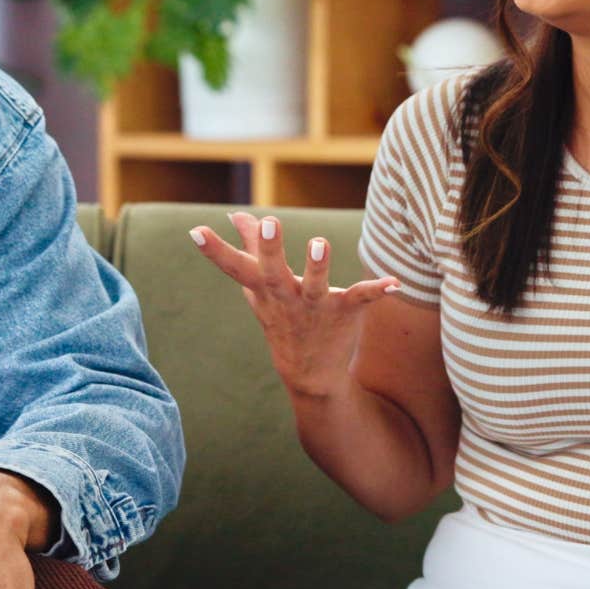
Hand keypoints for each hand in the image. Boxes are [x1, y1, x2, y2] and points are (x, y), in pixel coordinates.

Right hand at [190, 212, 399, 398]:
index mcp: (263, 288)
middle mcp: (285, 297)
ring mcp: (314, 306)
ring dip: (317, 265)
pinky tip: (393, 282)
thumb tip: (237, 215)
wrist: (309, 373)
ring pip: (315, 285)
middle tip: (269, 222)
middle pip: (273, 271)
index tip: (195, 231)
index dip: (214, 250)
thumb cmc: (282, 318)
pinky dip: (377, 290)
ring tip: (320, 243)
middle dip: (269, 248)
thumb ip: (250, 248)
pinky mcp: (344, 312)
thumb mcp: (261, 287)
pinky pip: (361, 298)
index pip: (234, 267)